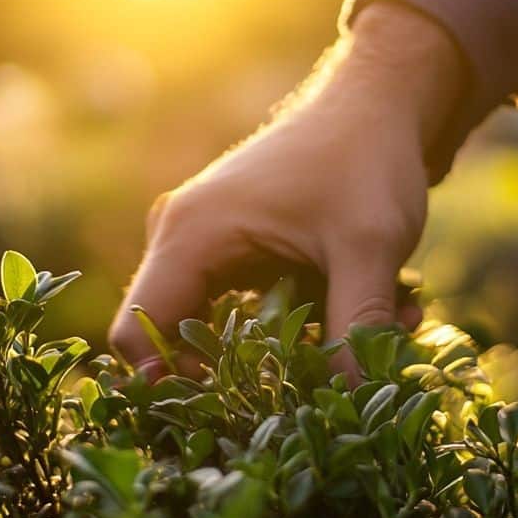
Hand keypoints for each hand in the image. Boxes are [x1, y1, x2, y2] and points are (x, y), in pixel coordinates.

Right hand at [109, 1, 463, 378]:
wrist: (377, 103)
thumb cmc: (365, 159)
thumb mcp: (368, 247)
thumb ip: (357, 327)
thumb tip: (355, 404)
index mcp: (191, 234)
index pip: (140, 332)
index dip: (171, 386)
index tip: (233, 415)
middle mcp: (183, 239)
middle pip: (181, 338)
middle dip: (251, 371)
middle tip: (318, 382)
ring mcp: (208, 245)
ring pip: (226, 328)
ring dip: (291, 345)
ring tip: (367, 334)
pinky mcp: (237, 250)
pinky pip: (251, 307)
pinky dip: (303, 320)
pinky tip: (370, 308)